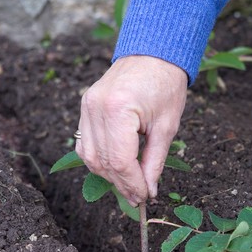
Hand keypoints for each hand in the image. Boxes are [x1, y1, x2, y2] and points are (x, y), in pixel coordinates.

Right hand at [76, 55, 187, 205]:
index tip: (144, 197)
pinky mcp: (85, 107)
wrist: (153, 53)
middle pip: (103, 161)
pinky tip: (115, 170)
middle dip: (121, 184)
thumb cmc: (165, 85)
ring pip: (89, 156)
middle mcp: (95, 108)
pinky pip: (85, 144)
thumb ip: (154, 162)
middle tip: (138, 198)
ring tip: (129, 187)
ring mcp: (86, 106)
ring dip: (108, 175)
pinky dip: (98, 160)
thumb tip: (149, 191)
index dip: (131, 184)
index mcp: (118, 110)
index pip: (120, 160)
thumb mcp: (166, 127)